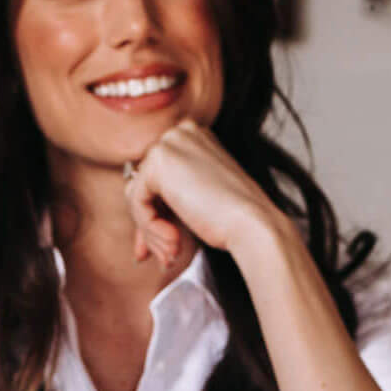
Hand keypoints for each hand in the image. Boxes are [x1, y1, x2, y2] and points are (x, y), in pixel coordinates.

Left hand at [123, 120, 285, 269]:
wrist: (252, 224)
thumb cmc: (233, 219)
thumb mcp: (194, 205)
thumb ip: (165, 209)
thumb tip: (138, 242)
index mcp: (192, 139)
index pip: (156, 178)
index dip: (153, 216)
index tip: (157, 248)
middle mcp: (179, 133)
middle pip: (143, 186)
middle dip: (149, 227)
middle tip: (163, 257)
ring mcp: (168, 144)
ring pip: (137, 196)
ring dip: (152, 232)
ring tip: (172, 253)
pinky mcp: (159, 161)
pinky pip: (137, 202)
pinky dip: (150, 227)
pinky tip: (174, 241)